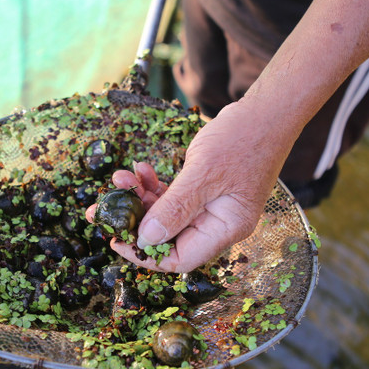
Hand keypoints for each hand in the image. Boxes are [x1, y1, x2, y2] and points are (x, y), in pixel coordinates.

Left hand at [87, 98, 294, 271]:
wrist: (267, 110)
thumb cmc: (243, 139)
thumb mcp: (203, 174)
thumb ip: (175, 208)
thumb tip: (147, 240)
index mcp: (226, 228)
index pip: (181, 258)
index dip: (145, 254)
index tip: (116, 238)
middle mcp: (218, 223)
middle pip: (169, 237)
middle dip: (135, 221)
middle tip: (102, 208)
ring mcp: (212, 206)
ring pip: (167, 214)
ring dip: (141, 197)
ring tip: (120, 177)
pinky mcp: (205, 190)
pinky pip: (174, 196)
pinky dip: (155, 185)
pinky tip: (141, 169)